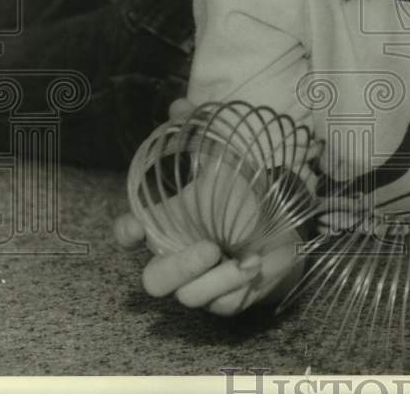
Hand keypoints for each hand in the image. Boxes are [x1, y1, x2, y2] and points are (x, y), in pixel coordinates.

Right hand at [115, 119, 305, 316]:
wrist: (282, 229)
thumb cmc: (243, 196)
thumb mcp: (224, 160)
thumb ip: (199, 131)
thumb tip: (180, 103)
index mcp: (167, 226)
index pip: (131, 233)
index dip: (127, 232)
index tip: (134, 229)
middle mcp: (177, 259)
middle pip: (154, 280)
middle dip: (177, 267)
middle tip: (210, 247)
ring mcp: (199, 284)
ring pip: (188, 297)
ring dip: (218, 279)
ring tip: (248, 258)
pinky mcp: (224, 301)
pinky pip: (221, 306)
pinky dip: (237, 287)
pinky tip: (256, 266)